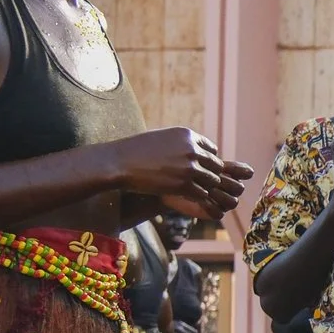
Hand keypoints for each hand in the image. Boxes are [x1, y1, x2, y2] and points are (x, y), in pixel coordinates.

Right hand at [106, 128, 252, 220]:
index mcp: (187, 135)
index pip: (211, 149)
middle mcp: (192, 149)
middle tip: (195, 181)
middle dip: (208, 174)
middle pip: (216, 166)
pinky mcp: (183, 185)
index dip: (205, 160)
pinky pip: (202, 193)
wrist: (118, 163)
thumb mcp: (162, 138)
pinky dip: (196, 196)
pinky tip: (183, 195)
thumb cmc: (136, 151)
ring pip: (212, 181)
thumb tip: (197, 150)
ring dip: (203, 186)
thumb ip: (181, 143)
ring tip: (189, 189)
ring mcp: (189, 167)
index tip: (194, 167)